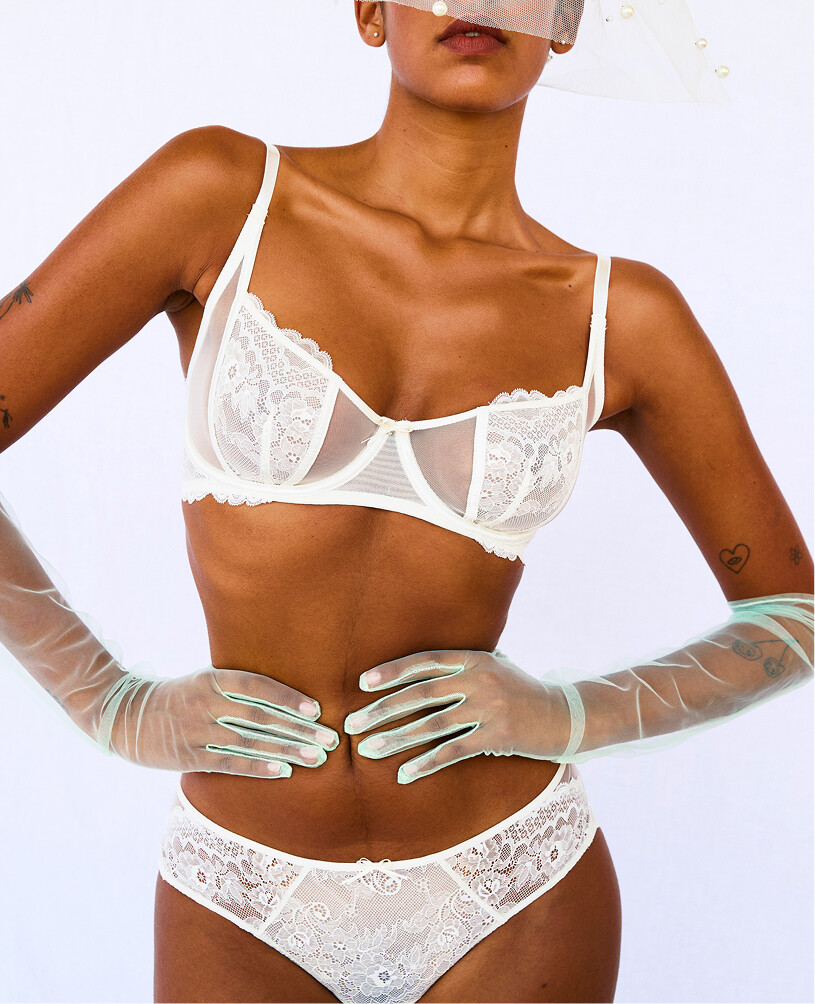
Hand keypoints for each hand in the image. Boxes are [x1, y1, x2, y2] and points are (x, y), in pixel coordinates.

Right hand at [104, 666, 340, 777]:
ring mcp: (197, 731)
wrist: (126, 716)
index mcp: (213, 679)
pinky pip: (229, 764)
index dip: (288, 698)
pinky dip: (257, 768)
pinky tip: (282, 772)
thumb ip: (237, 687)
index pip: (258, 687)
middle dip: (299, 730)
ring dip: (287, 751)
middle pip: (261, 717)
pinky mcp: (189, 756)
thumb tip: (285, 697)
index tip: (316, 710)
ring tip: (316, 758)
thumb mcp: (205, 680)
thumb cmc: (178, 697)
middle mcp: (207, 703)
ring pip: (250, 742)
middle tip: (330, 739)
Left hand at [343, 649, 571, 783]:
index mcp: (473, 658)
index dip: (392, 671)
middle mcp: (478, 678)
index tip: (362, 683)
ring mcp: (489, 707)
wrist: (564, 716)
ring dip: (395, 739)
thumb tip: (417, 671)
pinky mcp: (497, 734)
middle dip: (382, 710)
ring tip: (368, 750)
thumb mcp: (493, 668)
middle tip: (353, 724)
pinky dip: (426, 763)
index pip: (424, 661)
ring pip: (431, 724)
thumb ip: (460, 666)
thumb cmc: (520, 691)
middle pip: (420, 694)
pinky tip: (404, 774)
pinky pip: (453, 751)